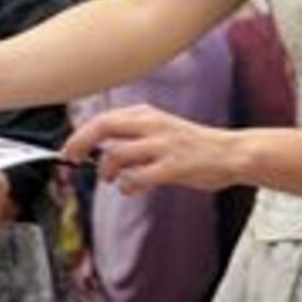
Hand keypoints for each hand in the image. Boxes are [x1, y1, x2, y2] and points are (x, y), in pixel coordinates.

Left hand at [63, 104, 243, 193]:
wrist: (231, 153)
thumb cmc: (195, 145)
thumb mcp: (162, 129)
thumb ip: (135, 135)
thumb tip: (102, 149)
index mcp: (148, 114)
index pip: (104, 118)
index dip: (81, 133)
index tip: (70, 149)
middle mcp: (153, 125)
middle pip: (104, 127)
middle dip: (81, 143)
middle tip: (73, 159)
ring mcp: (163, 145)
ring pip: (117, 154)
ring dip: (107, 170)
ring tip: (112, 179)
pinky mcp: (174, 166)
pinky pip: (138, 177)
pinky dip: (128, 185)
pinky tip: (131, 188)